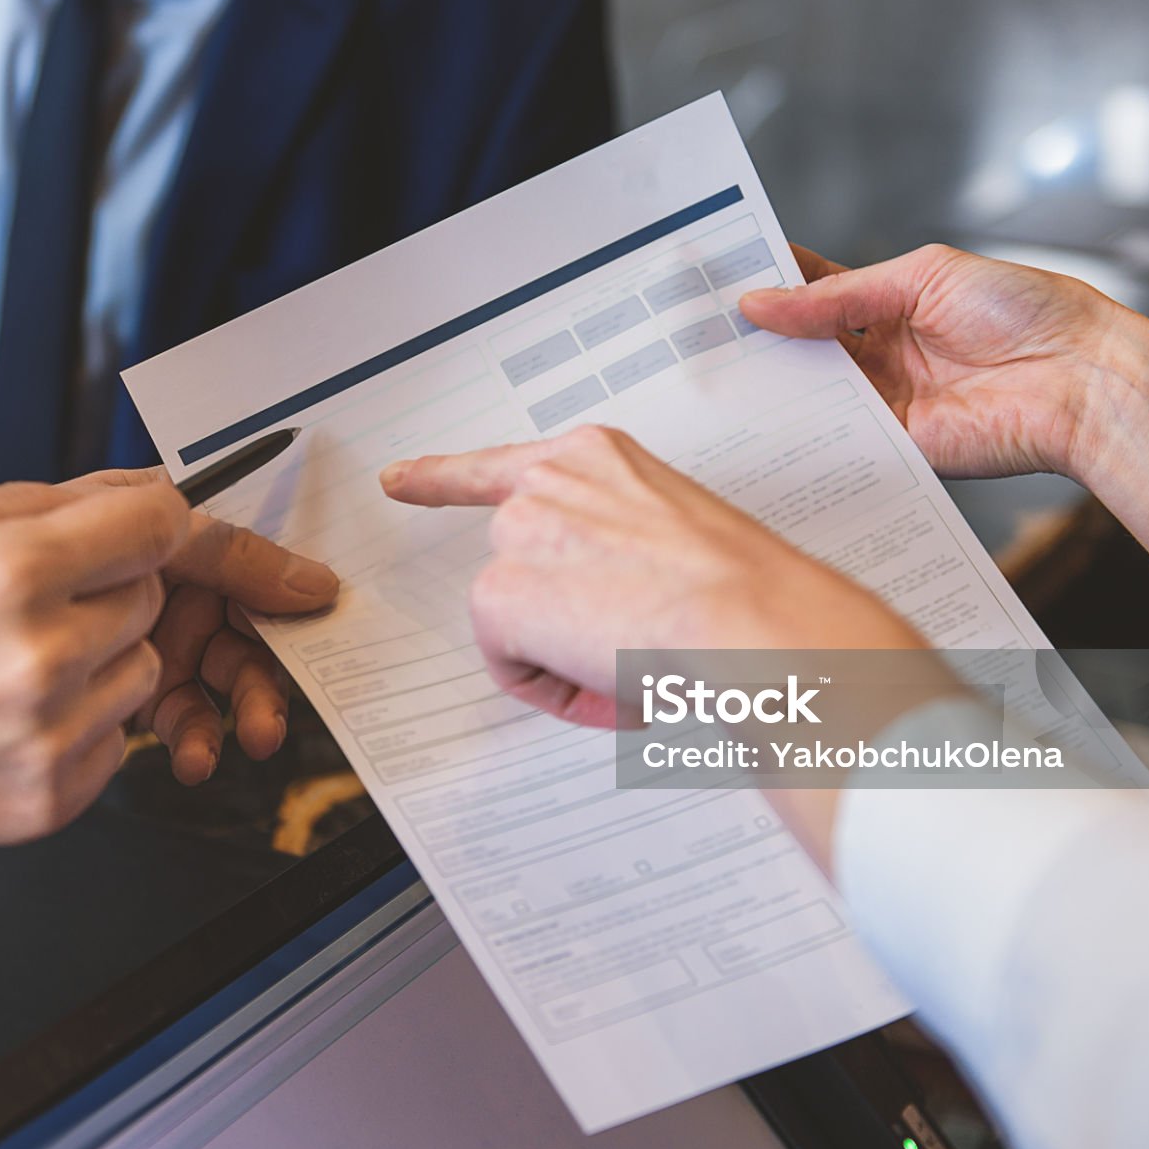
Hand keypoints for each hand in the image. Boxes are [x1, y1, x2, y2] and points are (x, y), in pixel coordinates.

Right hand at [0, 478, 326, 860]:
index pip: (159, 525)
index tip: (129, 529)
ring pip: (139, 671)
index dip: (146, 521)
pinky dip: (77, 725)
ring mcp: (48, 737)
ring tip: (5, 665)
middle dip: (106, 591)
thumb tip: (141, 485)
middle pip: (149, 598)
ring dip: (97, 661)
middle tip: (25, 603)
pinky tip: (2, 718)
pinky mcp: (47, 801)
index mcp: (8, 572)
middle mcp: (41, 657)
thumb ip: (46, 503)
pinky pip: (113, 741)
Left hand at [380, 426, 929, 726]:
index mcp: (597, 458)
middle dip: (554, 619)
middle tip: (618, 648)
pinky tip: (611, 675)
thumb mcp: (676, 532)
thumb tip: (606, 614)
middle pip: (517, 570)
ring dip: (569, 657)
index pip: (500, 466)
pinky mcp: (499, 593)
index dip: (440, 477)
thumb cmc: (742, 589)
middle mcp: (546, 481)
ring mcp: (517, 534)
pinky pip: (513, 668)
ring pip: (521, 625)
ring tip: (638, 658)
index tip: (397, 479)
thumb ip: (618, 547)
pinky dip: (559, 690)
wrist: (750, 618)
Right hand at [739, 243, 1136, 480]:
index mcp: (890, 302)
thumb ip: (838, 295)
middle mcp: (880, 353)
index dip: (769, 285)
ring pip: (808, 392)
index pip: (813, 291)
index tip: (717, 279)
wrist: (1079, 378)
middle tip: (697, 331)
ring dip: (766, 383)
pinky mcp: (893, 444)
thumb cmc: (1025, 311)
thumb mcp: (922, 276)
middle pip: (801, 346)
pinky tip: (756, 417)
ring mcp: (884, 401)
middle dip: (754, 338)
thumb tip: (762, 303)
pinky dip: (797, 430)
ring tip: (712, 369)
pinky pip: (834, 439)